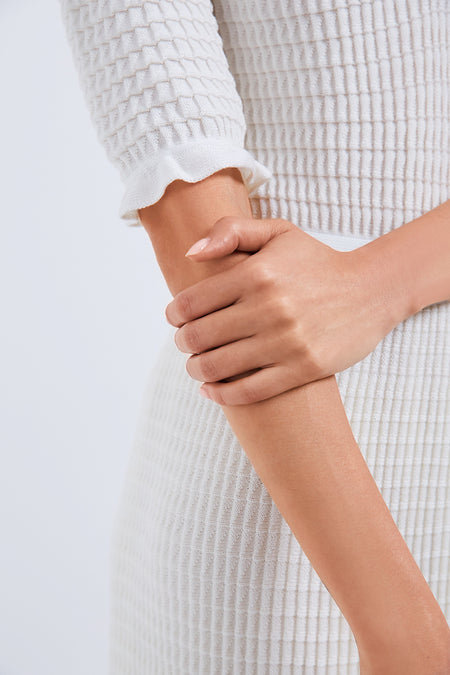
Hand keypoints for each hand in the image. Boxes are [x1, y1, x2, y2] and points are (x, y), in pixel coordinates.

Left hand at [165, 216, 399, 405]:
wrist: (371, 291)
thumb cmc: (317, 262)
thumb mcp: (278, 232)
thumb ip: (231, 231)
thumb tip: (190, 253)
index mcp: (257, 273)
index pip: (191, 302)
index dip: (174, 315)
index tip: (176, 319)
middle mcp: (269, 307)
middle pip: (199, 337)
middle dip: (183, 342)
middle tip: (186, 343)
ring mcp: (286, 341)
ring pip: (218, 366)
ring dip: (196, 369)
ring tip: (197, 365)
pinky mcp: (302, 369)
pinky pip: (248, 391)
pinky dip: (221, 394)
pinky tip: (211, 389)